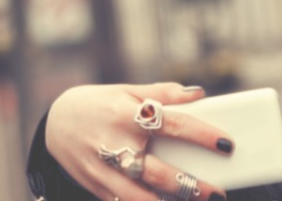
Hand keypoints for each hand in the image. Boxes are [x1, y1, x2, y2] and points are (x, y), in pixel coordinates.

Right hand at [47, 83, 230, 199]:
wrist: (54, 123)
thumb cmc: (100, 104)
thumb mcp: (129, 91)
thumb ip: (164, 92)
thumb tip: (200, 93)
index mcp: (127, 115)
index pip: (172, 124)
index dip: (202, 135)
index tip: (227, 145)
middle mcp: (114, 144)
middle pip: (156, 171)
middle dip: (188, 185)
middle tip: (217, 192)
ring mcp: (102, 170)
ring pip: (138, 196)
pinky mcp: (95, 186)